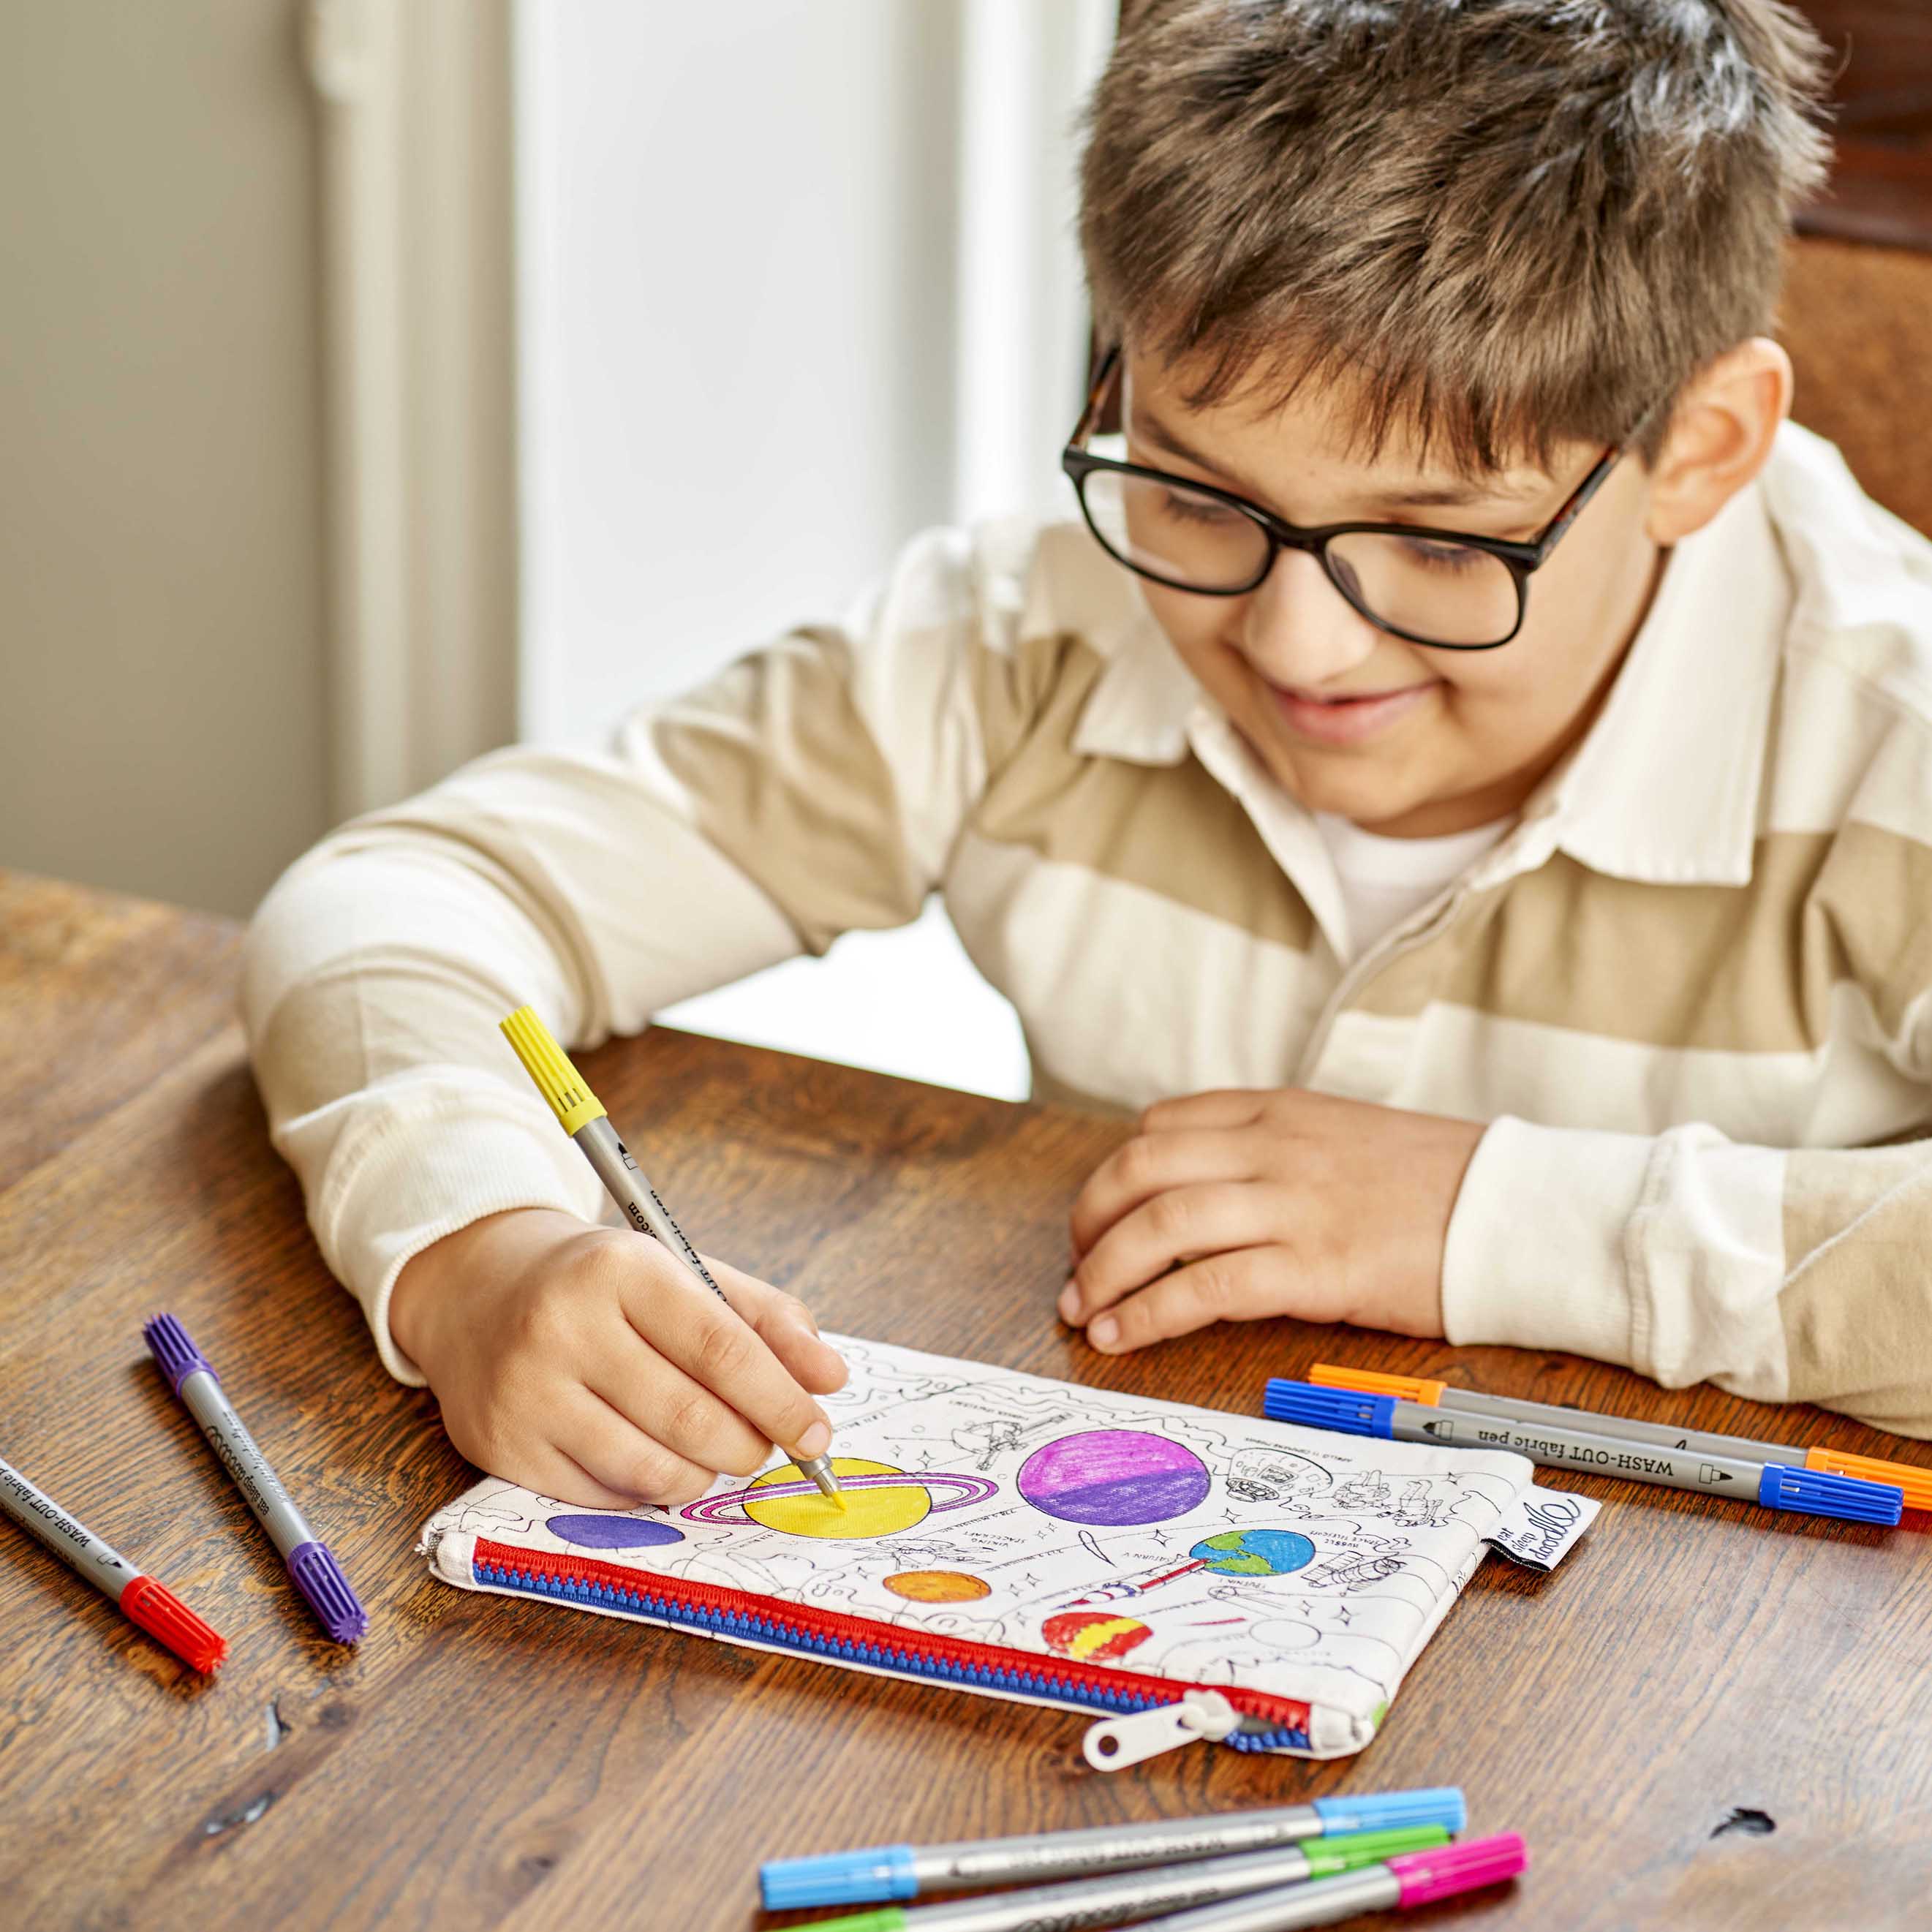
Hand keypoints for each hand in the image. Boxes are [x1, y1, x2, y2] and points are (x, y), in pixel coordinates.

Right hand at [390, 1207, 847, 1507]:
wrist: (477, 1290)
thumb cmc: (604, 1287)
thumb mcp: (684, 1273)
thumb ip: (766, 1320)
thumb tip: (830, 1380)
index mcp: (621, 1269)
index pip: (721, 1349)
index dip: (780, 1401)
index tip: (818, 1434)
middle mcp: (565, 1326)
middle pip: (690, 1418)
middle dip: (747, 1446)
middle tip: (762, 1447)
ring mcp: (527, 1391)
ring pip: (649, 1469)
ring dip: (701, 1476)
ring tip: (709, 1454)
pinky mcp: (501, 1446)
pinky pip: (602, 1496)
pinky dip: (645, 1489)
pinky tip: (649, 1459)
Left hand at [1060, 1088, 1484, 1353]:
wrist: (1517, 1211)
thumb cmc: (1440, 1185)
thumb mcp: (1346, 1139)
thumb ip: (1277, 1154)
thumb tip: (1210, 1197)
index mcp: (1280, 1112)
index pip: (1162, 1125)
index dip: (1115, 1174)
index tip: (1099, 1218)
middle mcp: (1275, 1148)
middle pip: (1141, 1167)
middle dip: (1089, 1220)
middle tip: (1076, 1268)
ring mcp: (1293, 1203)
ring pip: (1161, 1223)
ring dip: (1104, 1272)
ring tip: (1084, 1311)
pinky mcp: (1316, 1266)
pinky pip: (1206, 1286)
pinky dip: (1149, 1312)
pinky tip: (1124, 1336)